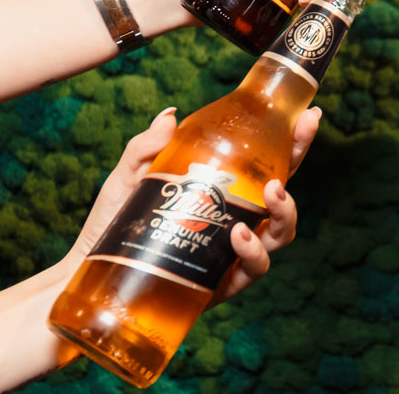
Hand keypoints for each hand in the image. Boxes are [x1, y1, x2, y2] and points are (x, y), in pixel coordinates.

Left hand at [60, 104, 320, 302]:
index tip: (308, 115)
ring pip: (282, 231)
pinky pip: (254, 268)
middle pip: (284, 189)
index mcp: (226, 190)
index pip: (268, 161)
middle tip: (296, 141)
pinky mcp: (224, 282)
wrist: (89, 271)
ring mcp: (234, 252)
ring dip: (286, 210)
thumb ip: (146, 147)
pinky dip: (253, 252)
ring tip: (272, 193)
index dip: (293, 139)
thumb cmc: (114, 223)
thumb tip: (171, 116)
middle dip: (299, 161)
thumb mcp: (127, 177)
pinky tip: (239, 236)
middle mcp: (238, 218)